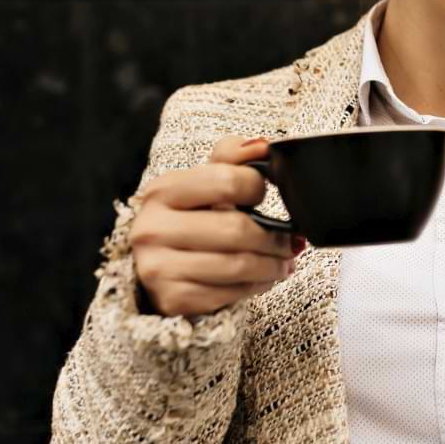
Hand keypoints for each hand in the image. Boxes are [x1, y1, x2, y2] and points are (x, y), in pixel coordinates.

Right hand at [129, 136, 305, 317]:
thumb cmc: (187, 218)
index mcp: (162, 191)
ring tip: (285, 260)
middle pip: (237, 229)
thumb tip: (262, 145)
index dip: (256, 187)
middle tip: (292, 240)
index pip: (227, 181)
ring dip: (273, 264)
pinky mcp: (172, 299)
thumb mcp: (201, 182)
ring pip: (238, 265)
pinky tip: (264, 277)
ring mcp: (159, 267)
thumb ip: (232, 157)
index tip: (263, 195)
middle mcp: (153, 228)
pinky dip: (257, 286)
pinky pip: (230, 293)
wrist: (154, 266)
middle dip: (275, 237)